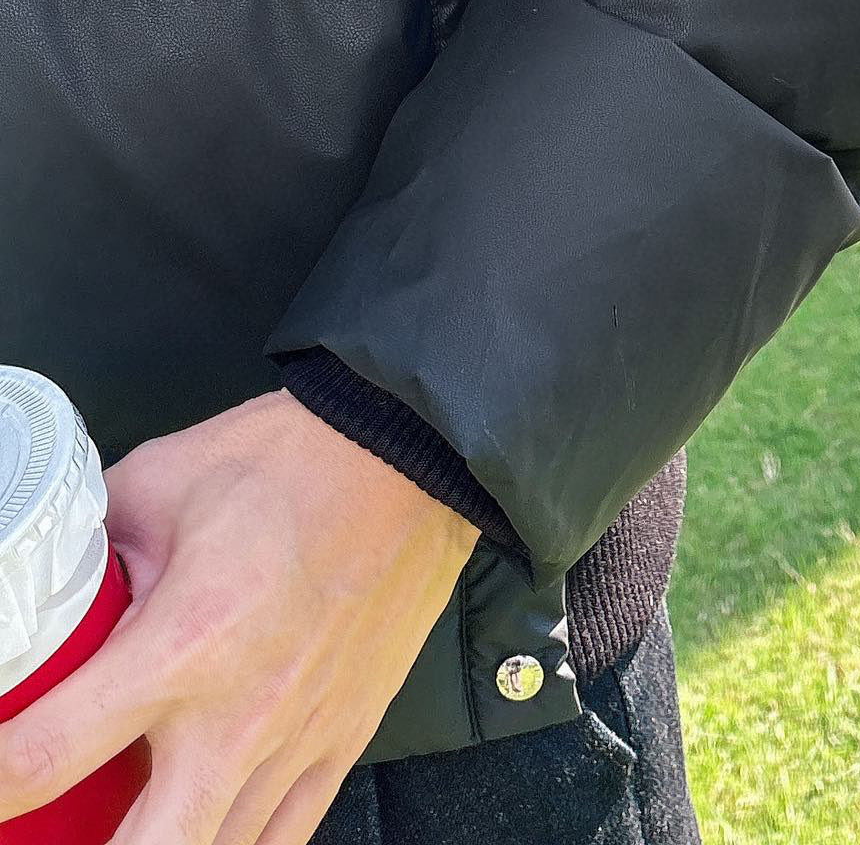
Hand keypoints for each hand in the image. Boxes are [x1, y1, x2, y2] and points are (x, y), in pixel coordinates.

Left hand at [0, 391, 478, 844]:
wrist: (409, 456)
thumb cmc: (291, 459)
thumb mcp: (159, 479)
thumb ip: (96, 546)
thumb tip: (52, 579)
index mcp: (181, 644)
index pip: (46, 755)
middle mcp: (236, 717)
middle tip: (53, 820)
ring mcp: (295, 742)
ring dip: (157, 843)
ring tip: (130, 812)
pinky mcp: (341, 743)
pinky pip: (281, 842)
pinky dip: (231, 843)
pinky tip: (199, 821)